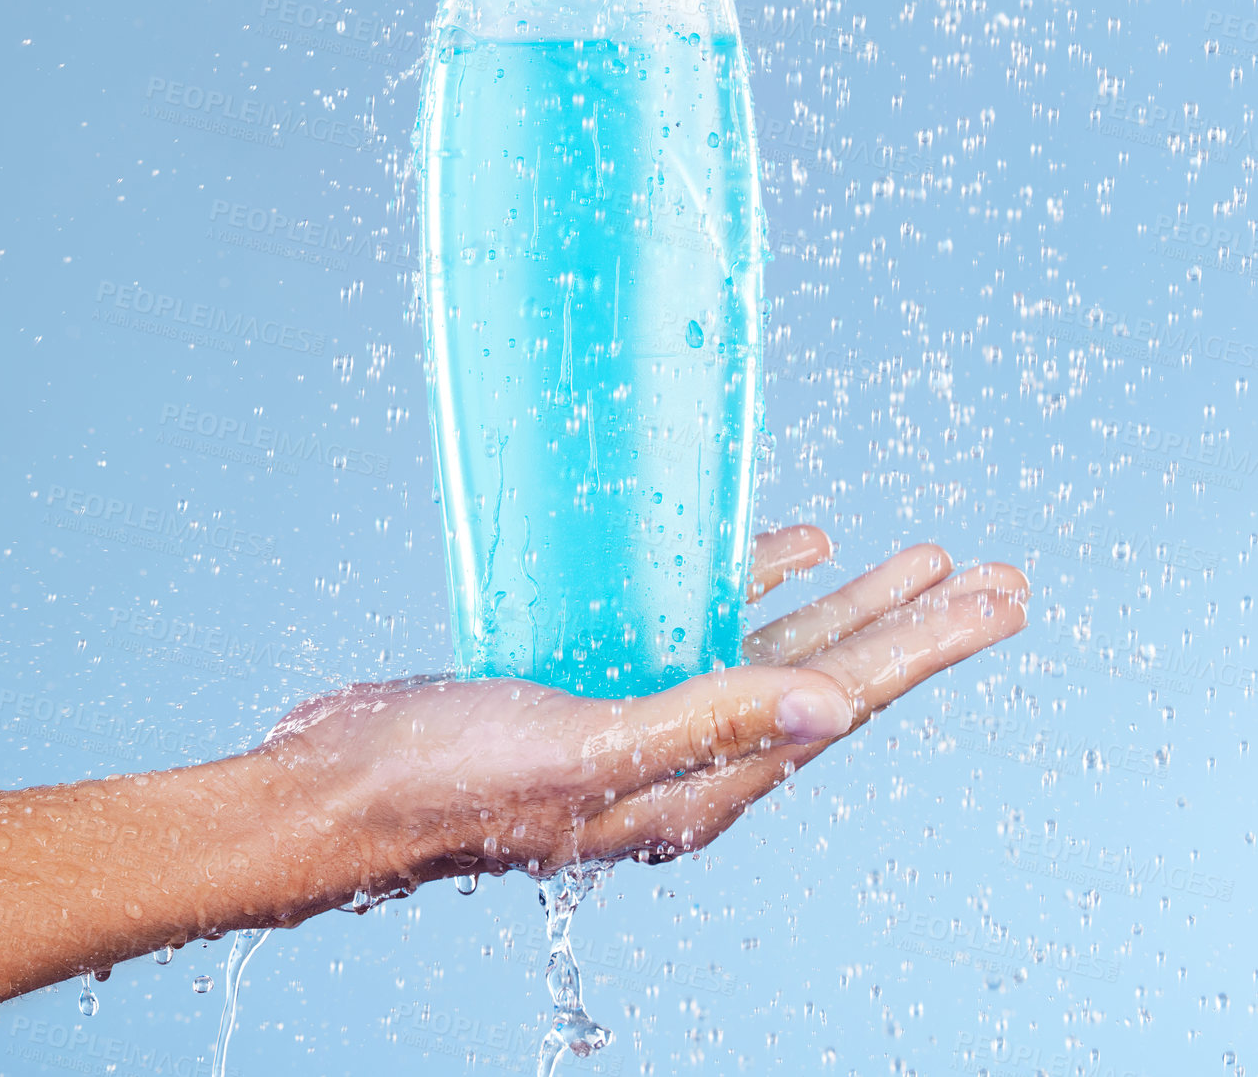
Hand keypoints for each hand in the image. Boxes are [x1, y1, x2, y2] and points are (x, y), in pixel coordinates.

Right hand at [254, 528, 1027, 912]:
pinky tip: (783, 552)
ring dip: (847, 603)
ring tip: (915, 562)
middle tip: (991, 580)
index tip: (998, 602)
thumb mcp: (586, 752)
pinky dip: (747, 586)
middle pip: (831, 676)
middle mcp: (691, 751)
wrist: (341, 786)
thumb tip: (839, 709)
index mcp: (704, 781)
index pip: (845, 703)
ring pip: (774, 648)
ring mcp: (647, 713)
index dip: (926, 647)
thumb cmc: (450, 780)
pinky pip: (696, 626)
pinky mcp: (601, 678)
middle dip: (913, 623)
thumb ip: (709, 724)